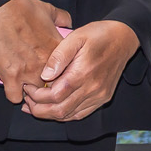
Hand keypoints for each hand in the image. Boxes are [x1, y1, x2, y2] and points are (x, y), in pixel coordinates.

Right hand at [0, 0, 70, 104]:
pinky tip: (13, 86)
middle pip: (53, 86)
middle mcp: (46, 64)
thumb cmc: (22, 8)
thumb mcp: (49, 10)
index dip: (60, 73)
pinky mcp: (10, 77)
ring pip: (35, 94)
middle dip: (47, 85)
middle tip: (39, 79)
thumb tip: (67, 23)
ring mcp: (29, 72)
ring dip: (31, 91)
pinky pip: (14, 97)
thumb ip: (62, 18)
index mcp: (58, 50)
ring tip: (26, 84)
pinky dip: (13, 94)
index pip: (68, 72)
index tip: (54, 71)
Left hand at [22, 20, 139, 120]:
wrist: (124, 38)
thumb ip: (59, 56)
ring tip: (35, 106)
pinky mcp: (102, 98)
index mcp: (83, 73)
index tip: (27, 87)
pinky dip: (64, 115)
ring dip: (49, 114)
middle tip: (27, 101)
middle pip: (59, 110)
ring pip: (69, 115)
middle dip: (38, 109)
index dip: (36, 96)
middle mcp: (92, 89)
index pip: (54, 96)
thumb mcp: (76, 37)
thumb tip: (45, 75)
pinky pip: (80, 114)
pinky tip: (53, 108)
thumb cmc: (99, 35)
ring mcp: (99, 96)